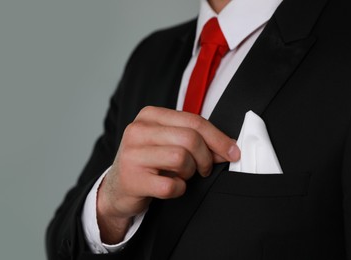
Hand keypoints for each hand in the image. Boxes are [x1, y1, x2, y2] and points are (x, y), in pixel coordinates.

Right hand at [96, 106, 239, 243]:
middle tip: (204, 169)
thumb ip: (195, 139)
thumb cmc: (149, 162)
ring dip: (190, 172)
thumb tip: (229, 147)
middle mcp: (138, 130)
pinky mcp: (132, 179)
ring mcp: (132, 154)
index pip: (194, 121)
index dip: (218, 138)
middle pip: (190, 139)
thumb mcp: (168, 142)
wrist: (118, 187)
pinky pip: (171, 185)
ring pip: (181, 159)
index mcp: (150, 115)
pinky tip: (171, 187)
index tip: (233, 152)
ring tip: (182, 175)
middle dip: (206, 158)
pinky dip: (179, 189)